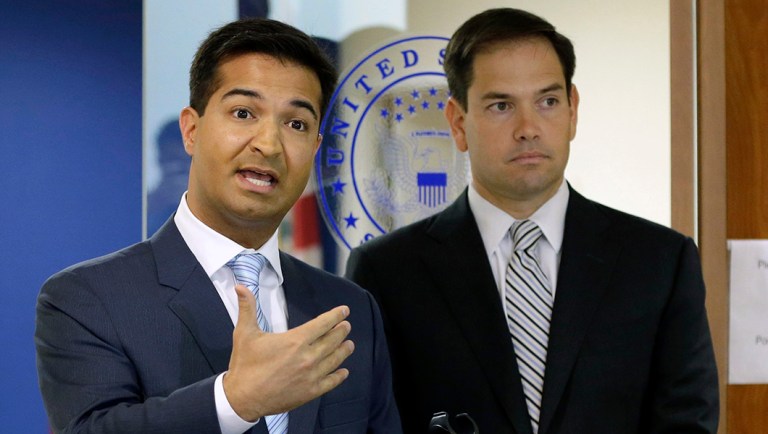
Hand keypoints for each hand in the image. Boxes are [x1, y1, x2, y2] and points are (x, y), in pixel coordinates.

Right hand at [223, 284, 354, 420]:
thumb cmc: (244, 365)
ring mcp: (311, 376)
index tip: (344, 311)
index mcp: (295, 340)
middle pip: (332, 340)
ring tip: (349, 345)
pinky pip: (331, 382)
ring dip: (344, 350)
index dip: (335, 316)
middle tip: (346, 326)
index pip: (323, 324)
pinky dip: (339, 376)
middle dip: (341, 331)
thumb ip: (247, 308)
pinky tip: (344, 372)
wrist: (242, 398)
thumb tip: (240, 286)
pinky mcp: (310, 392)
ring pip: (335, 360)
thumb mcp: (244, 333)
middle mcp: (308, 357)